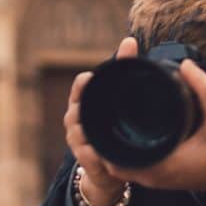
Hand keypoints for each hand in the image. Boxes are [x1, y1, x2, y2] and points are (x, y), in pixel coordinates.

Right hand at [63, 36, 138, 205]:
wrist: (109, 166)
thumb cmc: (112, 123)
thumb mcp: (116, 95)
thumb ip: (123, 65)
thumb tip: (130, 40)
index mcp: (84, 100)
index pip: (80, 86)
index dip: (83, 84)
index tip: (91, 79)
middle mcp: (76, 118)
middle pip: (77, 110)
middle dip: (84, 111)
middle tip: (99, 109)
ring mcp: (78, 140)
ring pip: (79, 133)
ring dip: (89, 134)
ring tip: (101, 134)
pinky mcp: (85, 160)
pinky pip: (87, 156)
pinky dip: (94, 155)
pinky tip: (103, 156)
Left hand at [104, 59, 205, 192]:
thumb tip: (186, 66)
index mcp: (160, 165)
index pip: (114, 153)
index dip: (102, 130)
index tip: (103, 104)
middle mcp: (151, 175)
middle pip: (110, 155)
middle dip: (103, 130)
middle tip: (104, 101)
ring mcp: (152, 178)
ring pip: (118, 159)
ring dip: (112, 138)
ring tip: (111, 109)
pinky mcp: (157, 175)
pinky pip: (130, 161)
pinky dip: (124, 145)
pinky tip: (127, 124)